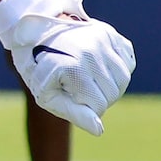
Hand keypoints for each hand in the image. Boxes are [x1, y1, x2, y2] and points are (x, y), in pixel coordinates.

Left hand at [0, 0, 134, 134]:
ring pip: (123, 79)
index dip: (84, 109)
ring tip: (88, 79)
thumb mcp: (46, 95)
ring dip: (109, 85)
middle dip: (97, 97)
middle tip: (76, 87)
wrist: (32, 30)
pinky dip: (118, 69)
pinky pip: (128, 61)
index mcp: (72, 67)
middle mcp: (90, 51)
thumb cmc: (36, 67)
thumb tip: (99, 130)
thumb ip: (73, 113)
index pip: (98, 106)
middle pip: (113, 93)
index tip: (67, 95)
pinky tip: (99, 66)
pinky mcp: (109, 33)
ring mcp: (102, 39)